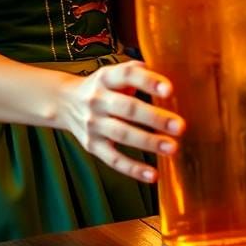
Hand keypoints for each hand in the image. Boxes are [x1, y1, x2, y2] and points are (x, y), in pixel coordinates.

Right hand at [58, 60, 182, 182]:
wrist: (64, 103)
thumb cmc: (102, 87)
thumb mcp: (112, 73)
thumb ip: (136, 71)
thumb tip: (165, 72)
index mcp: (105, 78)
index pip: (127, 75)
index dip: (148, 81)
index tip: (169, 90)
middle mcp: (97, 100)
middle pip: (128, 108)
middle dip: (155, 118)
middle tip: (180, 126)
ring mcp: (93, 124)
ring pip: (122, 134)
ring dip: (149, 142)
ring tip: (172, 148)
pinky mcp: (92, 146)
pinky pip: (113, 159)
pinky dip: (133, 169)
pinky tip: (153, 175)